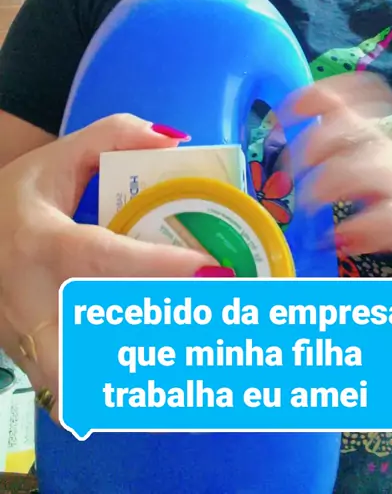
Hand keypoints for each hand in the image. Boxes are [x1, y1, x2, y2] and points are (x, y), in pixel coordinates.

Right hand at [0, 115, 220, 420]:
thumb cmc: (14, 201)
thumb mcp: (56, 159)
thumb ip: (113, 136)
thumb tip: (176, 142)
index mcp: (41, 243)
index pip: (103, 257)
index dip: (158, 267)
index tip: (213, 270)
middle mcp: (34, 299)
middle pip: (103, 332)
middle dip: (166, 337)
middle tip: (228, 323)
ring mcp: (31, 341)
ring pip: (91, 379)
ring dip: (147, 377)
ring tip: (210, 364)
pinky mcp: (36, 365)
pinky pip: (83, 395)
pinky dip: (122, 398)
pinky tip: (167, 392)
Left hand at [284, 74, 391, 306]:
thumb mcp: (367, 167)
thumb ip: (335, 154)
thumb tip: (289, 147)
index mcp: (379, 134)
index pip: (356, 92)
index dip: (317, 94)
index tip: (285, 111)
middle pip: (350, 126)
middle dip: (311, 145)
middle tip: (290, 175)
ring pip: (367, 167)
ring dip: (327, 184)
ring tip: (308, 208)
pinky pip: (387, 216)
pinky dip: (355, 228)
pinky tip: (337, 240)